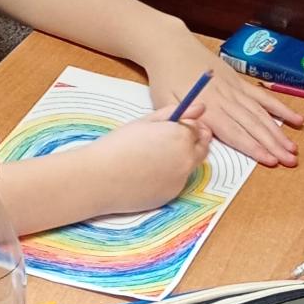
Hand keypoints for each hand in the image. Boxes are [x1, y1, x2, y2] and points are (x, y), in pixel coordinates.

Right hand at [88, 108, 210, 212]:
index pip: (198, 128)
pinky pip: (177, 182)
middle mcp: (187, 159)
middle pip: (203, 148)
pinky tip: (147, 174)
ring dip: (181, 160)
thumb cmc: (119, 145)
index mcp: (181, 136)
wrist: (100, 178)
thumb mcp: (145, 122)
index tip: (174, 127)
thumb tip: (200, 107)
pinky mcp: (172, 196)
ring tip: (152, 158)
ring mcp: (181, 179)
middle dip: (192, 142)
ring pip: (190, 166)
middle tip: (169, 141)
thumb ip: (176, 113)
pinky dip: (169, 177)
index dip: (187, 125)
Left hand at [145, 34, 301, 165]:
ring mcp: (235, 90)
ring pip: (261, 113)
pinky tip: (295, 119)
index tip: (271, 161)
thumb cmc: (165, 78)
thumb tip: (205, 137)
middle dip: (273, 145)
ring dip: (278, 132)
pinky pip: (262, 97)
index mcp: (208, 108)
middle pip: (253, 125)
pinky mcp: (240, 82)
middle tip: (291, 161)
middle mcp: (226, 99)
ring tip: (293, 148)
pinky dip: (279, 108)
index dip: (254, 148)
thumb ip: (184, 121)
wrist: (171, 47)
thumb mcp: (164, 103)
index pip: (235, 132)